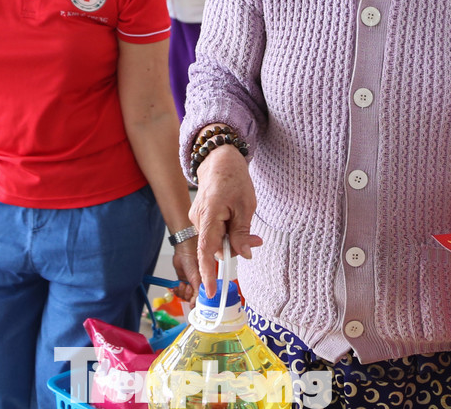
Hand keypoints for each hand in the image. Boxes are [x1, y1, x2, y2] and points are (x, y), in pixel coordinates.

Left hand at [170, 238, 199, 302]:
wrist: (184, 251)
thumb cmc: (194, 260)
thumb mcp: (198, 280)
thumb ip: (198, 294)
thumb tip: (196, 305)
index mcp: (207, 286)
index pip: (202, 300)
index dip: (197, 303)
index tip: (193, 303)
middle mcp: (199, 286)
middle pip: (192, 300)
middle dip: (188, 296)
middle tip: (189, 288)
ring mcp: (191, 284)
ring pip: (185, 297)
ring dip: (182, 292)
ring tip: (183, 284)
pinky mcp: (183, 282)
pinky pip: (179, 292)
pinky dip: (177, 291)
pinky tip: (177, 286)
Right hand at [188, 144, 261, 295]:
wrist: (219, 159)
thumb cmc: (233, 178)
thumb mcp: (246, 206)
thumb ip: (242, 233)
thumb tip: (243, 255)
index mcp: (209, 216)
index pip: (206, 252)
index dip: (208, 273)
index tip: (209, 291)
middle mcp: (198, 219)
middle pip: (215, 248)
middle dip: (234, 247)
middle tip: (254, 239)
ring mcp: (196, 218)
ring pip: (215, 241)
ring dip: (231, 237)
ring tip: (243, 218)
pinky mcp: (199, 217)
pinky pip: (213, 232)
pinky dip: (225, 231)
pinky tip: (233, 217)